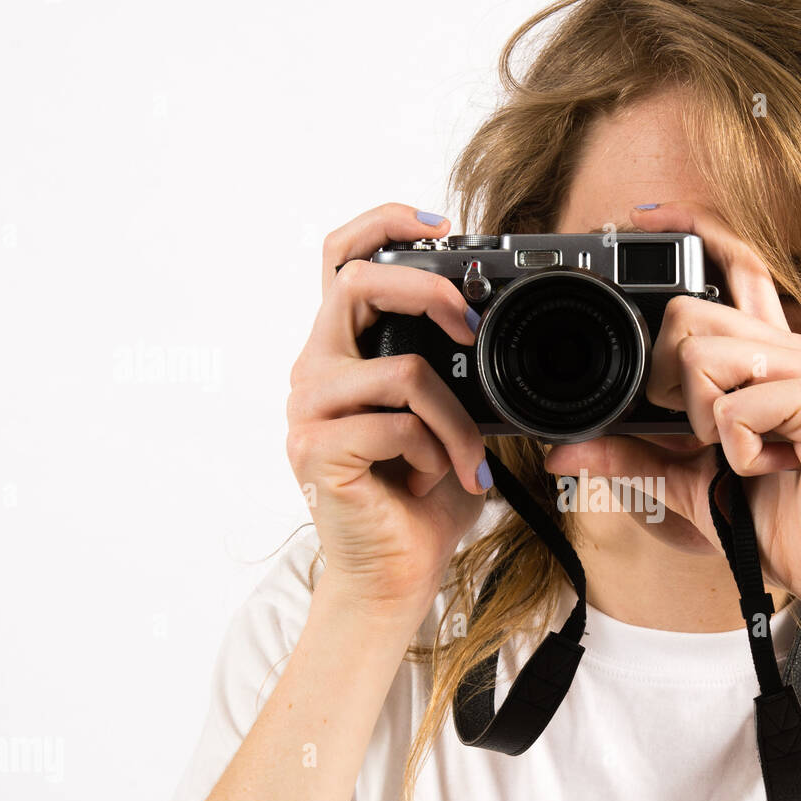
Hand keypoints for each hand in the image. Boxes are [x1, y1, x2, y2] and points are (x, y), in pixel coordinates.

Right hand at [286, 203, 489, 612]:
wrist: (396, 576)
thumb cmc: (420, 502)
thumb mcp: (445, 421)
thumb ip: (451, 373)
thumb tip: (491, 328)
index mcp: (343, 354)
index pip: (342, 260)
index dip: (383, 224)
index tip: (439, 224)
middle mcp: (315, 372)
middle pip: (356, 282)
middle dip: (429, 291)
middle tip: (473, 326)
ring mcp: (309, 411)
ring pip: (401, 371)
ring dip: (452, 419)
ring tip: (463, 461)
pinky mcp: (317, 451)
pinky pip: (398, 424)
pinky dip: (436, 453)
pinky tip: (432, 481)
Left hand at [544, 200, 800, 635]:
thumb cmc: (767, 517)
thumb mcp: (682, 483)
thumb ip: (628, 457)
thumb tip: (560, 452)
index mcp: (763, 354)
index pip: (734, 263)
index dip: (690, 228)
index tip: (641, 215)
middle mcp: (789, 349)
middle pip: (690, 315)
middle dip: (669, 385)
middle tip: (701, 435)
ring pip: (706, 357)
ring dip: (702, 424)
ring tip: (742, 455)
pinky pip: (736, 408)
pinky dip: (736, 453)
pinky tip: (768, 470)